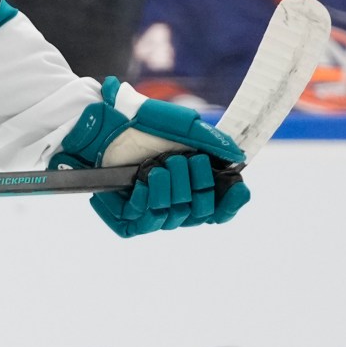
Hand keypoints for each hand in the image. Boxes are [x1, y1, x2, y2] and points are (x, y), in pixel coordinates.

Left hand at [52, 76, 249, 237]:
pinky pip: (144, 222)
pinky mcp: (128, 213)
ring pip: (174, 217)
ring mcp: (152, 206)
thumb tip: (237, 156)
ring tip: (159, 167)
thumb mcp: (183, 127)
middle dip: (197, 187)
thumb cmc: (144, 124)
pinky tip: (143, 184)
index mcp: (192, 181)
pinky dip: (148, 202)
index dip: (231, 203)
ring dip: (171, 191)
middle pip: (200, 213)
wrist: (106, 124)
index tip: (239, 188)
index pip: (219, 208)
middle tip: (183, 161)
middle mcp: (175, 197)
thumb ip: (212, 141)